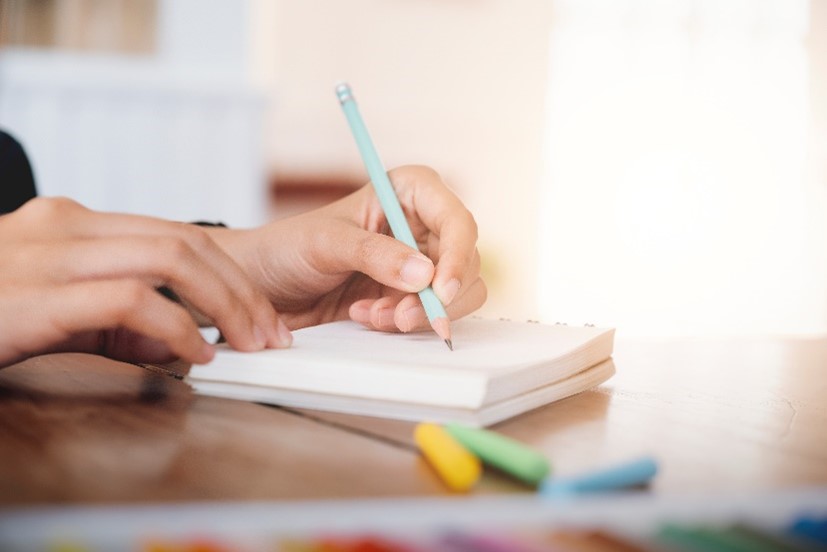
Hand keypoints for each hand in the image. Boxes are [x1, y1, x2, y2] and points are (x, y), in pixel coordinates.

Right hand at [0, 198, 289, 367]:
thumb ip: (116, 317)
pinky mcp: (37, 295)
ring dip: (225, 305)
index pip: (176, 234)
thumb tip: (180, 340)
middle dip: (242, 289)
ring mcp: (48, 255)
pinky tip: (194, 354)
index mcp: (72, 224)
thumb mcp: (56, 311)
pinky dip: (177, 327)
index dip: (230, 274)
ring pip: (171, 258)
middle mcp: (64, 226)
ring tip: (247, 343)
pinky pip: (132, 300)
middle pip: (186, 240)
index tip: (259, 313)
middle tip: (269, 331)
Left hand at [212, 165, 485, 331]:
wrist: (263, 286)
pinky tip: (365, 316)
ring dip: (418, 312)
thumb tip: (424, 273)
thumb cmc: (288, 246)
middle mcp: (421, 225)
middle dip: (435, 296)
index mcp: (409, 193)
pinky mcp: (408, 295)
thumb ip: (375, 254)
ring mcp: (418, 262)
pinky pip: (429, 314)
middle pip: (465, 262)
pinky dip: (403, 322)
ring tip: (373, 316)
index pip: (456, 220)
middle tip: (400, 317)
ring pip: (454, 294)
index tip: (439, 289)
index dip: (457, 255)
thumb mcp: (327, 243)